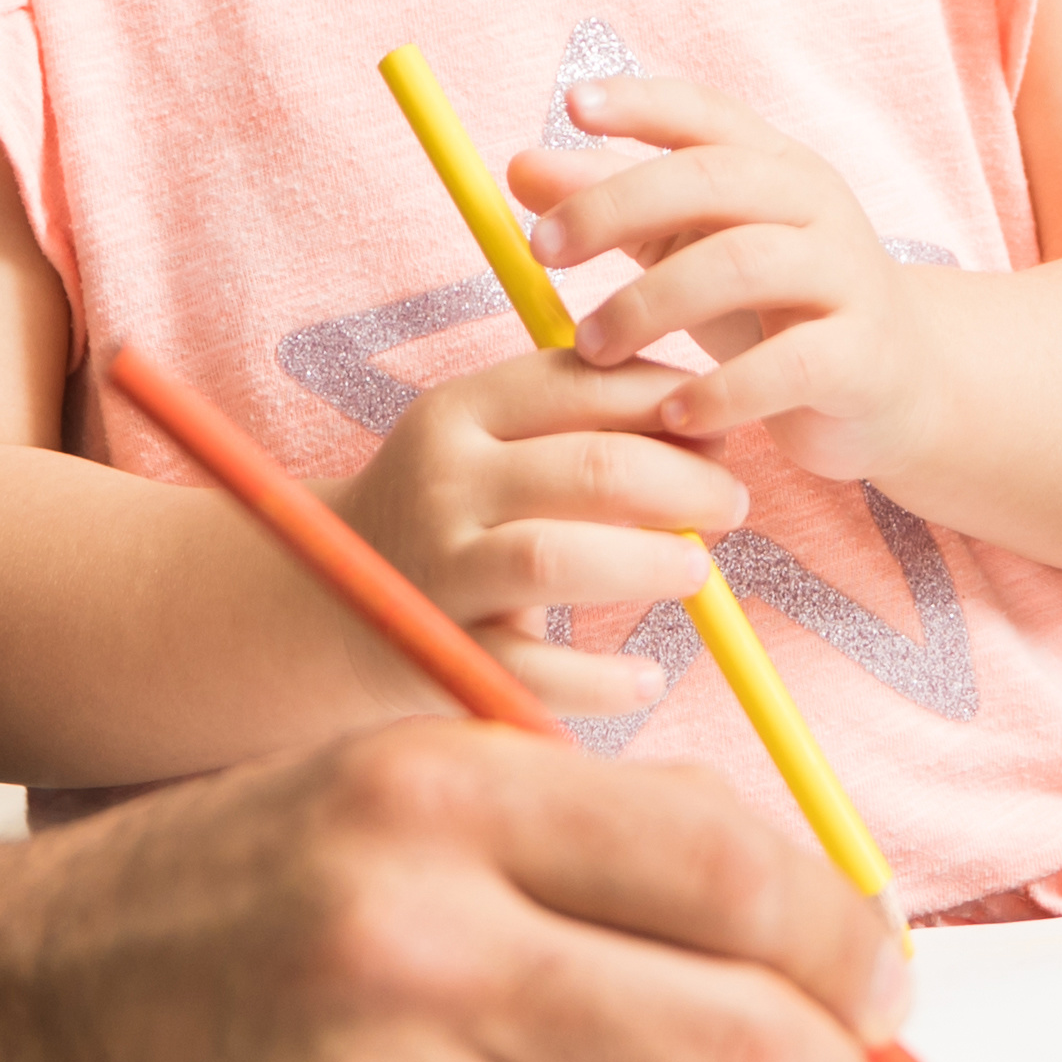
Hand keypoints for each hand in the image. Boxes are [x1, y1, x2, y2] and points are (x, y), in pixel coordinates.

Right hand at [326, 348, 739, 717]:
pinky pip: (533, 671)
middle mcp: (442, 482)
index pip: (581, 382)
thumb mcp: (492, 446)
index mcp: (458, 411)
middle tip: (731, 503)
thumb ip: (583, 423)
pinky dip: (601, 679)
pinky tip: (646, 676)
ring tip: (698, 572)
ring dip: (648, 563)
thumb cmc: (453, 513)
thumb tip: (712, 419)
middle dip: (684, 482)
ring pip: (556, 558)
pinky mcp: (441, 652)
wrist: (330, 603)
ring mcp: (439, 569)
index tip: (718, 428)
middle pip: (590, 469)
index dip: (667, 400)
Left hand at [515, 78, 939, 482]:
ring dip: (651, 302)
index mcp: (772, 165)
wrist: (897, 386)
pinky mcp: (860, 357)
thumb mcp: (692, 247)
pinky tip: (671, 416)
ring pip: (744, 263)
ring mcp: (845, 276)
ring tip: (591, 347)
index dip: (640, 102)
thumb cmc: (775, 306)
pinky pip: (788, 365)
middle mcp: (814, 205)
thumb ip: (613, 208)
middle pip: (711, 179)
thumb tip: (518, 168)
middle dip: (615, 205)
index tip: (570, 105)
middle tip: (541, 250)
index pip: (704, 112)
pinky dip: (721, 392)